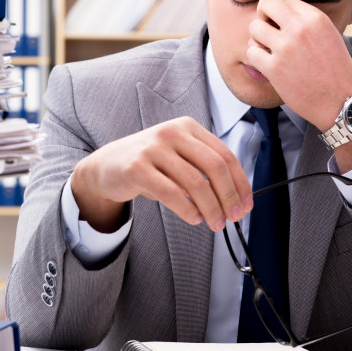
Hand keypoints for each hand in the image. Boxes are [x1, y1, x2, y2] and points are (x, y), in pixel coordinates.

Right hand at [70, 116, 253, 232]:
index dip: (240, 182)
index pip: (225, 154)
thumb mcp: (177, 156)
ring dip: (211, 208)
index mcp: (188, 127)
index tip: (246, 204)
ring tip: (215, 223)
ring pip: (195, 182)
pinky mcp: (137, 167)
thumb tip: (235, 197)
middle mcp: (172, 132)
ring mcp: (153, 148)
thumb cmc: (148, 164)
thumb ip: (203, 169)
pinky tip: (194, 218)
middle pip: (214, 166)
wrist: (105, 166)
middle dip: (229, 196)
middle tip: (233, 217)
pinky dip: (187, 209)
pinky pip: (171, 193)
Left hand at [246, 0, 351, 131]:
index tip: (281, 27)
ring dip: (258, 40)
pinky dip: (257, 59)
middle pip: (265, 4)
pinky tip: (269, 66)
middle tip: (270, 34)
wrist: (343, 102)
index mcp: (316, 18)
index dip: (277, 13)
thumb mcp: (328, 35)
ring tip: (270, 52)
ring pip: (254, 28)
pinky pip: (251, 52)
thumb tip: (274, 13)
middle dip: (263, 17)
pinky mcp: (275, 68)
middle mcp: (300, 28)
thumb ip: (305, 22)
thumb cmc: (334, 71)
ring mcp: (286, 47)